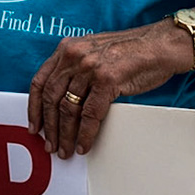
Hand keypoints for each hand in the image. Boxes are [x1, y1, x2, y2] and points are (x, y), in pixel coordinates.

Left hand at [27, 21, 186, 157]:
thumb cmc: (131, 51)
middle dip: (49, 126)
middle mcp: (74, 55)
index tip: (34, 125)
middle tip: (49, 144)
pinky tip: (83, 144)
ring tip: (65, 149)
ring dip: (65, 134)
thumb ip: (75, 69)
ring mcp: (90, 67)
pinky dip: (85, 134)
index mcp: (67, 48)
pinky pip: (90, 115)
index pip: (40, 81)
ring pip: (68, 108)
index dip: (33, 107)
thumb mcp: (93, 52)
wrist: (160, 45)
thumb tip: (63, 100)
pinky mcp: (107, 79)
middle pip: (51, 98)